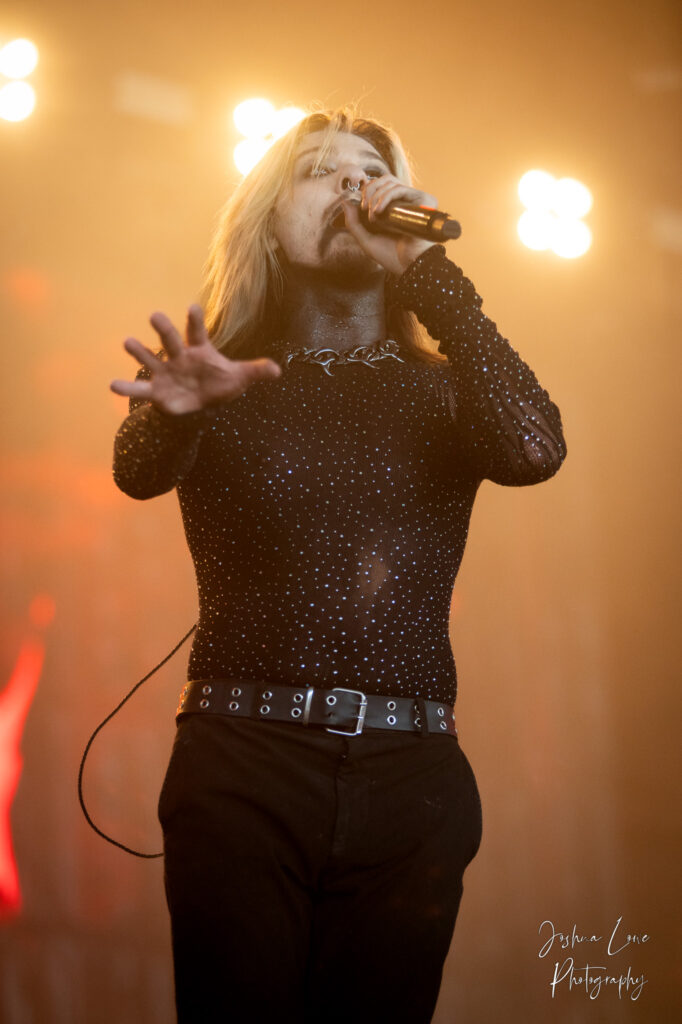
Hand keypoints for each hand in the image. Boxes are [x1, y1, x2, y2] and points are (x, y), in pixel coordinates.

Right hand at [110, 305, 280, 414]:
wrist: (199, 404)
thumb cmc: (218, 384)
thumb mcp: (238, 379)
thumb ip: (255, 371)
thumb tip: (278, 370)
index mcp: (199, 350)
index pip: (197, 332)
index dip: (195, 320)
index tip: (192, 306)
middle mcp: (178, 357)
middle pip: (170, 340)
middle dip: (164, 329)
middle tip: (155, 315)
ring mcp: (165, 372)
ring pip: (149, 358)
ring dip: (139, 351)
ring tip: (127, 341)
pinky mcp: (156, 391)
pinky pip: (140, 390)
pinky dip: (126, 388)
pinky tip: (112, 384)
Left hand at [341, 175, 439, 276]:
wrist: (410, 266)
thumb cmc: (391, 256)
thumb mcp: (366, 240)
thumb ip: (353, 223)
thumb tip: (345, 200)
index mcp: (391, 208)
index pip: (377, 186)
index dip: (365, 190)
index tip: (357, 203)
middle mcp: (402, 201)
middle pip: (383, 180)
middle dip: (368, 190)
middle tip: (363, 207)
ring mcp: (411, 200)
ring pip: (390, 181)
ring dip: (375, 195)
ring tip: (372, 213)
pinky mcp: (421, 199)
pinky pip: (399, 189)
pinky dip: (385, 196)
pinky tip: (378, 211)